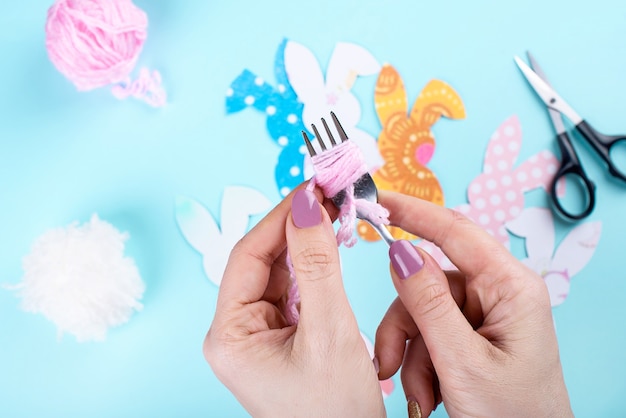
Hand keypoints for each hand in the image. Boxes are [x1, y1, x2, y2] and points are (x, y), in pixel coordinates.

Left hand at [203, 188, 385, 416]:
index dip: (281, 218)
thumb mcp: (329, 332)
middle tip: (330, 195)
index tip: (313, 187)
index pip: (248, 257)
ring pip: (280, 272)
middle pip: (263, 261)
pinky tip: (332, 248)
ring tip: (336, 215)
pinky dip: (315, 267)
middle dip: (297, 227)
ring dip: (308, 244)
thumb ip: (318, 265)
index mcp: (229, 335)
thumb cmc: (335, 412)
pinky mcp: (281, 335)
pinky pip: (294, 289)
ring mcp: (258, 333)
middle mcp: (236, 331)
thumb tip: (308, 205)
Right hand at [375, 191, 572, 417]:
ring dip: (410, 353)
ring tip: (419, 394)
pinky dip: (419, 363)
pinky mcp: (470, 333)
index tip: (376, 200)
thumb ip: (428, 303)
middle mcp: (497, 293)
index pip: (456, 232)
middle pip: (426, 282)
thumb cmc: (512, 416)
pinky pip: (427, 332)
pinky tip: (429, 394)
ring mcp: (483, 314)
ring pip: (420, 310)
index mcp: (511, 288)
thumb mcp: (462, 362)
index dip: (413, 212)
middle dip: (404, 326)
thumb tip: (399, 251)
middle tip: (389, 364)